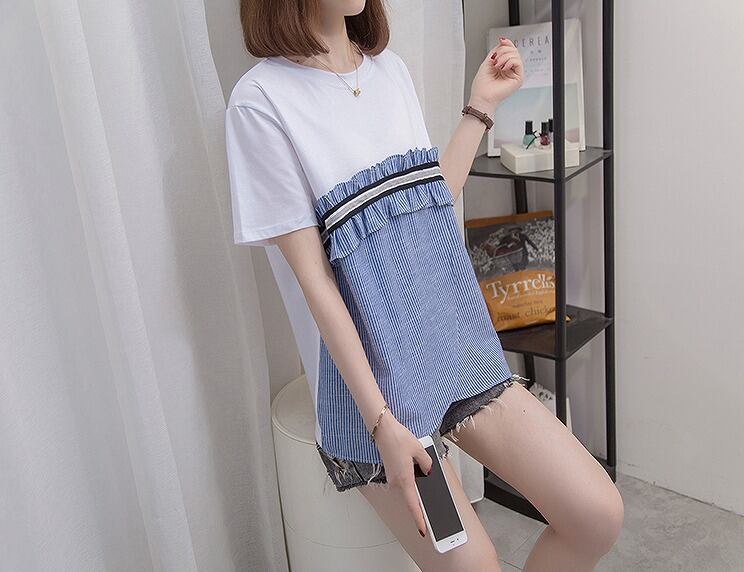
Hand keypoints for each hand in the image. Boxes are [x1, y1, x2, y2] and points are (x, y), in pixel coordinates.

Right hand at [372, 411, 433, 537]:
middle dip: (421, 505)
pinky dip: (411, 483)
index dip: (418, 519)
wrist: (382, 429)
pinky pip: (403, 482)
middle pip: (410, 498)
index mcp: (405, 480)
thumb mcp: (419, 450)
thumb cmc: (398, 438)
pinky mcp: (391, 472)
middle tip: (433, 513)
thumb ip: (427, 464)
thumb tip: (428, 472)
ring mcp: (392, 477)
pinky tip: (417, 475)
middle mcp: (396, 482)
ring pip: (407, 489)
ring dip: (416, 491)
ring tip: (427, 488)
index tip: (423, 530)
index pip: (413, 505)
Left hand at [468, 37, 523, 115]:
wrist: (481, 97)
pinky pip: (518, 62)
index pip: (510, 50)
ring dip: (504, 57)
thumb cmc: (482, 86)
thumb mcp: (487, 62)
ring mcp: (514, 74)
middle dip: (503, 51)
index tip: (501, 40)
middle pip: (513, 51)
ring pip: (516, 55)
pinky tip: (503, 68)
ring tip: (497, 65)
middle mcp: (510, 70)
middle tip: (495, 59)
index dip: (506, 43)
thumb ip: (496, 51)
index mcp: (503, 66)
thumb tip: (503, 42)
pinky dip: (509, 62)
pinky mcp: (518, 79)